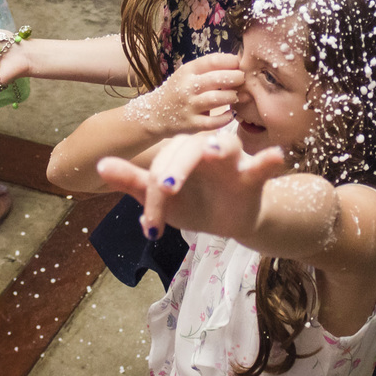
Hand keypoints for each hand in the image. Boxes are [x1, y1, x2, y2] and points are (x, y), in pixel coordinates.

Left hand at [97, 130, 285, 239]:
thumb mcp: (161, 199)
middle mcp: (204, 150)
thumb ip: (132, 181)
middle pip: (189, 150)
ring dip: (221, 146)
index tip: (151, 229)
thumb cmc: (194, 203)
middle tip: (165, 188)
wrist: (230, 220)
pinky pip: (263, 165)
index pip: (161, 167)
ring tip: (215, 151)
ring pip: (227, 146)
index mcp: (179, 154)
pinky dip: (270, 159)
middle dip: (176, 168)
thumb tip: (99, 163)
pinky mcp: (254, 176)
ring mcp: (232, 161)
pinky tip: (276, 155)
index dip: (153, 197)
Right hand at [128, 54, 243, 137]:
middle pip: (216, 79)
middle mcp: (186, 87)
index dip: (230, 61)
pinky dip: (226, 118)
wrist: (155, 114)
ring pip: (216, 99)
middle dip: (235, 78)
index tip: (239, 64)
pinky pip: (213, 122)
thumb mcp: (188, 75)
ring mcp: (189, 107)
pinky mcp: (191, 125)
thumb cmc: (179, 91)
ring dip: (232, 96)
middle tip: (242, 79)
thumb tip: (238, 64)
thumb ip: (209, 70)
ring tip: (236, 96)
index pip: (212, 61)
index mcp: (187, 71)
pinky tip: (232, 113)